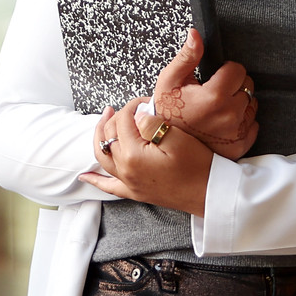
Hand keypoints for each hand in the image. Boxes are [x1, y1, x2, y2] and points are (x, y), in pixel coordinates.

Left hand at [81, 98, 213, 215]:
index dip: (132, 106)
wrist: (210, 194)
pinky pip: (108, 186)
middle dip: (116, 118)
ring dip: (100, 137)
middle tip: (127, 108)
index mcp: (133, 155)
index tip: (144, 101)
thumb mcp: (177, 138)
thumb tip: (136, 116)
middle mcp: (125, 170)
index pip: (123, 121)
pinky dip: (95, 179)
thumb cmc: (198, 167)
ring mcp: (129, 182)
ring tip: (103, 122)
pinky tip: (84, 176)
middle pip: (109, 136)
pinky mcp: (135, 192)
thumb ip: (151, 124)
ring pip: (103, 156)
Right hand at [151, 30, 256, 160]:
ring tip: (217, 108)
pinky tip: (223, 122)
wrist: (165, 142)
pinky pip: (252, 125)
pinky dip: (242, 122)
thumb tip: (196, 34)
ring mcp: (236, 132)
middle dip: (233, 86)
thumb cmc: (167, 110)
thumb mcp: (170, 80)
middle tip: (213, 94)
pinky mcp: (239, 145)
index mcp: (215, 96)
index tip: (213, 78)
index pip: (238, 70)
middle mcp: (229, 115)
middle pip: (247, 86)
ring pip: (251, 105)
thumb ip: (187, 56)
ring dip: (239, 103)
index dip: (226, 70)